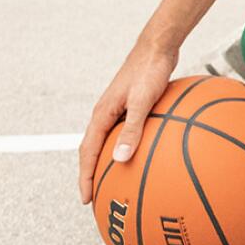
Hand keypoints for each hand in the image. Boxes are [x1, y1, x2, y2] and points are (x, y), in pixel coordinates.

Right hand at [78, 37, 178, 204]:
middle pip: (94, 150)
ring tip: (118, 180)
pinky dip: (128, 145)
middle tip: (98, 196)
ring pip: (109, 141)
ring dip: (109, 161)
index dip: (85, 177)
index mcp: (102, 114)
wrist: (159, 45)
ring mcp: (118, 109)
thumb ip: (133, 129)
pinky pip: (126, 131)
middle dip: (93, 174)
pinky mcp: (132, 105)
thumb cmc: (150, 69)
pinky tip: (145, 153)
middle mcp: (106, 113)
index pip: (88, 153)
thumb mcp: (143, 101)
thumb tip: (120, 159)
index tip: (87, 199)